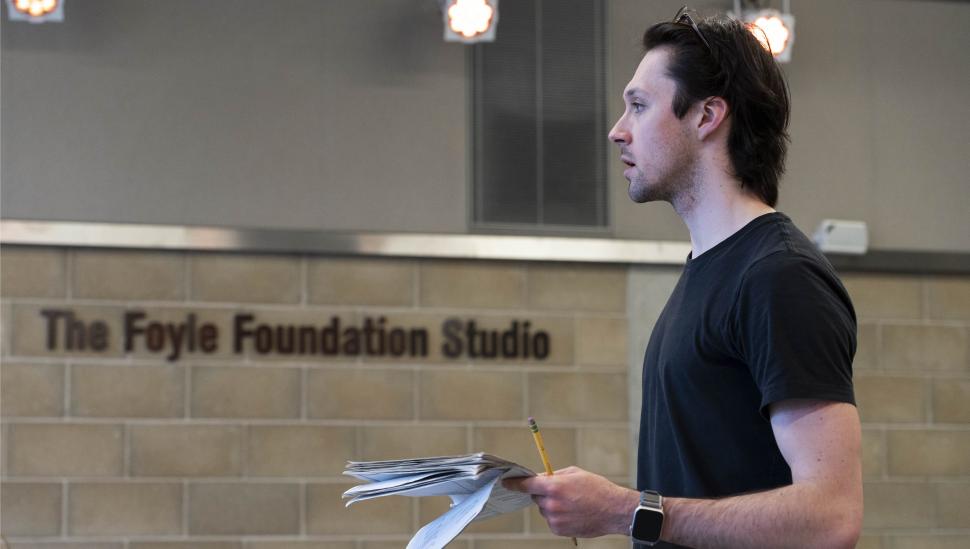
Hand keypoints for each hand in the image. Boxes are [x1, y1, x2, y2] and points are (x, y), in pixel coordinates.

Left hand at [503, 466, 639, 537]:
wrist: (613, 510)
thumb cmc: (597, 488)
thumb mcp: (575, 473)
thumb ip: (555, 475)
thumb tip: (542, 478)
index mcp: (553, 486)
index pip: (526, 485)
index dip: (515, 483)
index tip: (506, 483)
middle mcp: (551, 504)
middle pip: (537, 497)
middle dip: (545, 493)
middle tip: (562, 491)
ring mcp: (554, 518)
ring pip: (545, 509)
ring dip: (552, 505)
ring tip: (573, 503)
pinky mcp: (559, 530)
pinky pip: (552, 520)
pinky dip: (558, 516)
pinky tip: (574, 513)